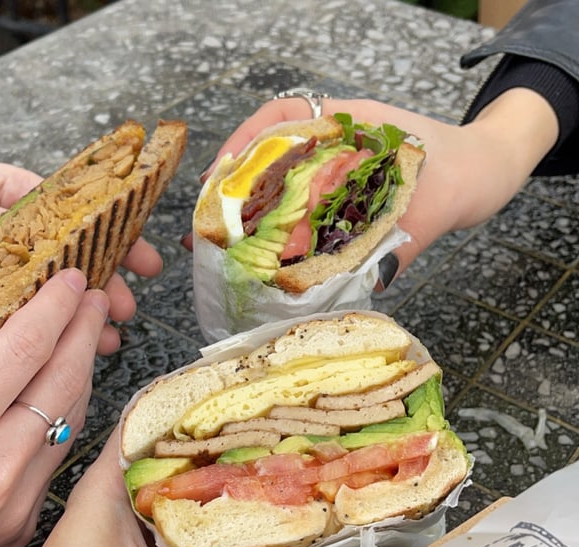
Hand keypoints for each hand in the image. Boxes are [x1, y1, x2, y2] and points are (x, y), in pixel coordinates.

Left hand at [0, 161, 161, 352]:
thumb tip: (28, 241)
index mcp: (10, 195)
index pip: (73, 217)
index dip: (111, 237)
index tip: (141, 257)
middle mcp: (13, 234)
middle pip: (70, 260)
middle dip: (103, 283)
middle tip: (124, 308)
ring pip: (51, 294)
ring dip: (80, 316)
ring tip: (107, 339)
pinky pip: (20, 319)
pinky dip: (45, 335)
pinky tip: (64, 352)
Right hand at [0, 269, 109, 546]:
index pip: (23, 348)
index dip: (55, 306)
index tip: (72, 279)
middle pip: (63, 378)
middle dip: (84, 329)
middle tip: (96, 297)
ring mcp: (19, 497)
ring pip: (71, 416)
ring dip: (83, 371)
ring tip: (84, 338)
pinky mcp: (29, 521)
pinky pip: (59, 454)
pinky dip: (66, 416)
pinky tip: (65, 394)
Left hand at [0, 429, 371, 546]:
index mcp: (112, 494)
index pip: (158, 426)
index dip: (206, 404)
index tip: (261, 389)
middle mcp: (137, 521)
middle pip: (203, 482)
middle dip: (254, 467)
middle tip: (312, 441)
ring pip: (222, 537)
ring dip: (266, 528)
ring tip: (326, 495)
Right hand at [187, 91, 558, 278]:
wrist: (491, 173)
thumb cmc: (469, 170)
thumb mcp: (442, 201)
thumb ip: (407, 237)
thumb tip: (369, 280)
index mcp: (351, 125)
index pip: (283, 116)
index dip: (243, 142)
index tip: (216, 176)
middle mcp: (335, 147)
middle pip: (269, 157)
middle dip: (231, 190)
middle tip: (205, 228)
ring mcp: (336, 174)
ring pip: (279, 188)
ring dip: (248, 217)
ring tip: (221, 248)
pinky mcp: (342, 201)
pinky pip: (301, 215)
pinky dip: (279, 236)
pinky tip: (265, 261)